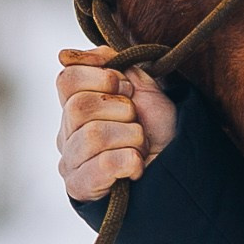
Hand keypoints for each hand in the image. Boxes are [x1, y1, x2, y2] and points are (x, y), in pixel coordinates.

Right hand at [56, 47, 177, 201]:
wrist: (177, 169)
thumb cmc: (157, 130)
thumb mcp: (143, 88)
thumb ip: (113, 65)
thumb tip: (67, 56)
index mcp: (75, 106)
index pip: (67, 79)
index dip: (103, 77)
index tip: (127, 87)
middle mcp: (66, 133)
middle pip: (79, 107)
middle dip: (123, 110)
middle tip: (136, 121)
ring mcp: (70, 161)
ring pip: (95, 135)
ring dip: (132, 137)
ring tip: (140, 146)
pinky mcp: (81, 187)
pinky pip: (105, 163)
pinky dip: (131, 161)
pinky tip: (136, 166)